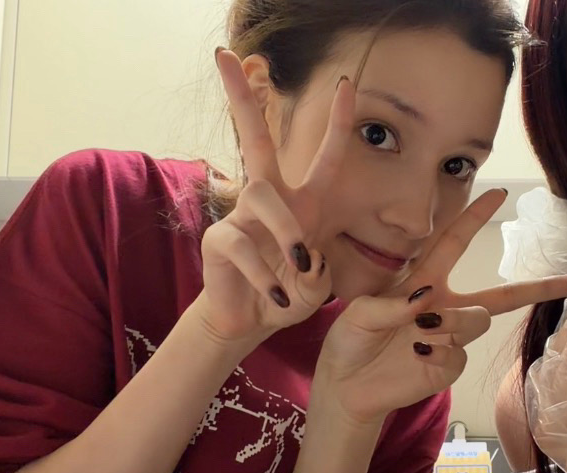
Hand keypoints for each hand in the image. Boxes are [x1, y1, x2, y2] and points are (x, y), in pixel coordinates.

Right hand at [194, 49, 352, 343]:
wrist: (249, 322)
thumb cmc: (287, 296)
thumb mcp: (317, 288)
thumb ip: (320, 276)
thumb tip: (304, 257)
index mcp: (305, 204)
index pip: (327, 157)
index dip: (338, 123)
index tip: (346, 84)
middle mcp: (270, 200)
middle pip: (255, 139)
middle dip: (243, 97)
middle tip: (224, 55)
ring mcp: (240, 217)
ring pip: (262, 194)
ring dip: (286, 229)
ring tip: (299, 267)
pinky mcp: (219, 241)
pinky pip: (244, 247)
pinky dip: (266, 276)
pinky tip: (278, 297)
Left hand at [316, 189, 566, 424]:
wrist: (345, 386)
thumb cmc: (349, 342)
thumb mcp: (359, 314)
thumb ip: (391, 304)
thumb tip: (426, 300)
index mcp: (422, 282)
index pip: (454, 243)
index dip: (475, 217)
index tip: (499, 192)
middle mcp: (443, 308)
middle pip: (498, 296)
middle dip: (535, 288)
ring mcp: (448, 339)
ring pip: (477, 320)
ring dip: (454, 320)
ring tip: (422, 330)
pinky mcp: (446, 368)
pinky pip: (460, 354)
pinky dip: (440, 351)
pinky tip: (417, 354)